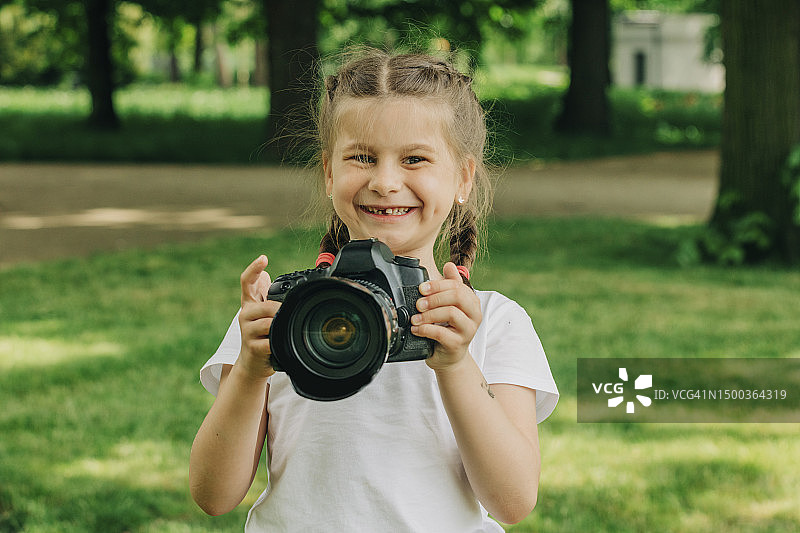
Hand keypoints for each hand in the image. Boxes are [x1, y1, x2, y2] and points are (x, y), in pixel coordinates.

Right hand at [237, 255, 280, 378]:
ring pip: (269, 322)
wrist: (251, 363)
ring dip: (281, 327)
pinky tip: (279, 346)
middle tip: (289, 317)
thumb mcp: (264, 314)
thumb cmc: (262, 335)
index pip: (247, 281)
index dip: (254, 268)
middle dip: (281, 311)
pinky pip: (271, 341)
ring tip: (283, 332)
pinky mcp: (253, 347)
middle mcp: (245, 315)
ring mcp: (247, 331)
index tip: (263, 258)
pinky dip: (278, 343)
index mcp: (249, 304)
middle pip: (267, 305)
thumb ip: (266, 296)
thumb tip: (267, 276)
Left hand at [411, 262, 481, 370]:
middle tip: (418, 303)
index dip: (438, 285)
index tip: (422, 289)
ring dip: (429, 314)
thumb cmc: (448, 329)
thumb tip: (450, 265)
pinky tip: (417, 330)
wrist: (449, 357)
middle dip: (434, 297)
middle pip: (457, 296)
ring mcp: (468, 330)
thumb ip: (450, 285)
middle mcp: (475, 314)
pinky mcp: (458, 344)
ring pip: (451, 313)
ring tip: (415, 318)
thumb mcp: (449, 305)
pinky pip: (441, 333)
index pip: (457, 286)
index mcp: (472, 302)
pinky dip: (426, 329)